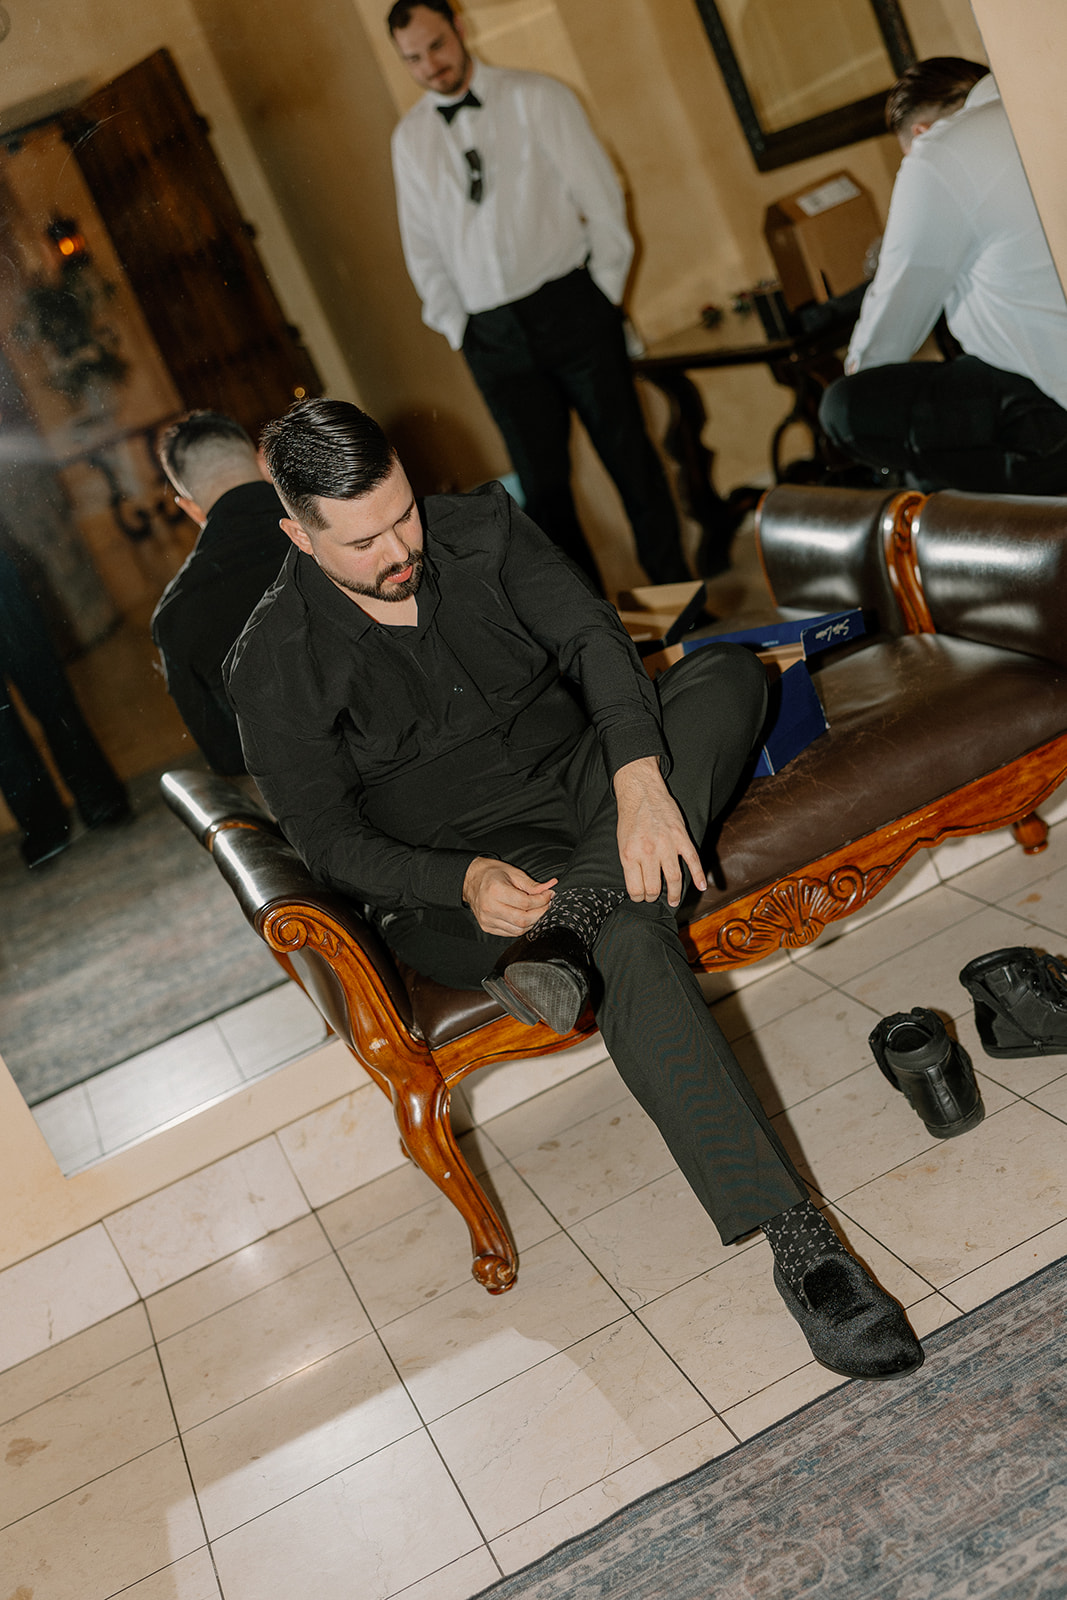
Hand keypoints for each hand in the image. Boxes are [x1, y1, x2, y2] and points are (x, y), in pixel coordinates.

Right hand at [462, 857, 556, 936]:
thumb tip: (550, 887)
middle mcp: (490, 907)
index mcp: (496, 891)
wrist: (470, 880)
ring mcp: (487, 920)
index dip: (542, 901)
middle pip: (523, 919)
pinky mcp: (487, 927)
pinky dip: (522, 927)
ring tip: (538, 911)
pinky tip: (526, 917)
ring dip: (533, 922)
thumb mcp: (513, 872)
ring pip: (518, 929)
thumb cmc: (491, 874)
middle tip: (547, 905)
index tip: (549, 895)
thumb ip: (532, 884)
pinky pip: (510, 932)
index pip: (526, 903)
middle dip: (540, 913)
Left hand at [613, 756, 705, 906]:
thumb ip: (630, 863)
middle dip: (653, 897)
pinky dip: (698, 875)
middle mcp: (648, 852)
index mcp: (630, 855)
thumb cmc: (630, 818)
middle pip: (654, 887)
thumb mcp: (621, 843)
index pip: (636, 889)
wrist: (641, 792)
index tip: (640, 898)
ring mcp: (666, 845)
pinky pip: (692, 860)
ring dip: (674, 893)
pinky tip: (701, 886)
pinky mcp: (681, 837)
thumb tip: (638, 884)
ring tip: (673, 900)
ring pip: (673, 878)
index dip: (638, 898)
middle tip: (654, 898)